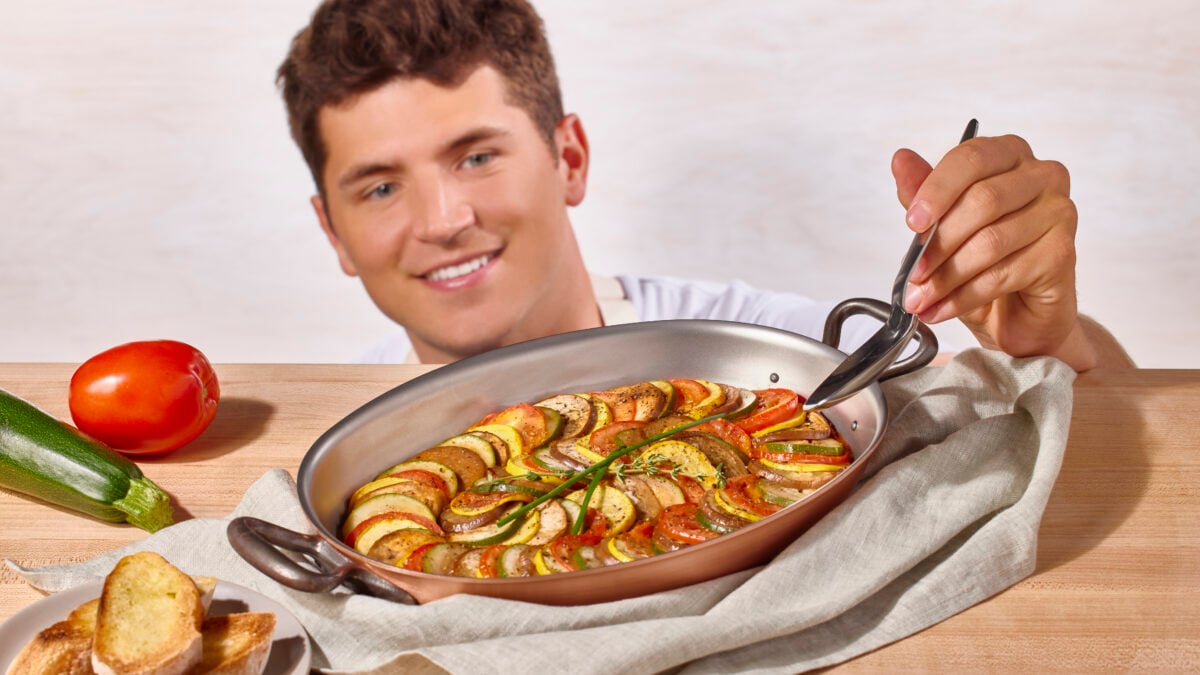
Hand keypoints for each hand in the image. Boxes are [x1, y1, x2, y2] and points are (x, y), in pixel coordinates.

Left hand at [891, 133, 1087, 365]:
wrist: (1019, 313)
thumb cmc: (984, 260)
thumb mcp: (944, 226)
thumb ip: (923, 193)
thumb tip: (901, 160)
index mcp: (1009, 155)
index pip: (971, 159)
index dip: (937, 190)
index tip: (912, 222)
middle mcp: (1041, 176)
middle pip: (983, 200)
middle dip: (938, 243)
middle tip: (912, 272)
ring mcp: (1058, 213)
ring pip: (991, 241)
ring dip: (947, 275)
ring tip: (920, 297)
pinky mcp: (1062, 253)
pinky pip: (1004, 274)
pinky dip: (964, 296)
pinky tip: (942, 308)